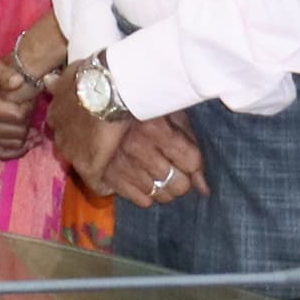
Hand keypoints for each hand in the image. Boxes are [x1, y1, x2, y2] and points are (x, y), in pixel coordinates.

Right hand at [0, 49, 43, 158]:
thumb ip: (3, 72)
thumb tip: (19, 82)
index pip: (17, 116)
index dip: (28, 107)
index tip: (28, 97)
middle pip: (18, 132)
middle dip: (28, 121)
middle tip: (28, 107)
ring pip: (13, 145)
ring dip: (25, 136)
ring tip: (31, 122)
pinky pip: (1, 154)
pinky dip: (15, 150)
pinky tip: (25, 140)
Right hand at [97, 114, 211, 209]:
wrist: (94, 99)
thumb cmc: (140, 105)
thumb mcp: (169, 114)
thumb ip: (190, 146)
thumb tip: (204, 187)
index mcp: (155, 127)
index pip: (191, 161)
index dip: (194, 163)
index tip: (187, 158)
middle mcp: (137, 148)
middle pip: (178, 184)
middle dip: (181, 180)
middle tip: (174, 169)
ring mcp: (120, 164)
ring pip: (159, 195)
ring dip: (164, 188)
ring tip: (157, 172)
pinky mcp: (105, 176)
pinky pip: (140, 200)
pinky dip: (147, 194)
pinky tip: (143, 179)